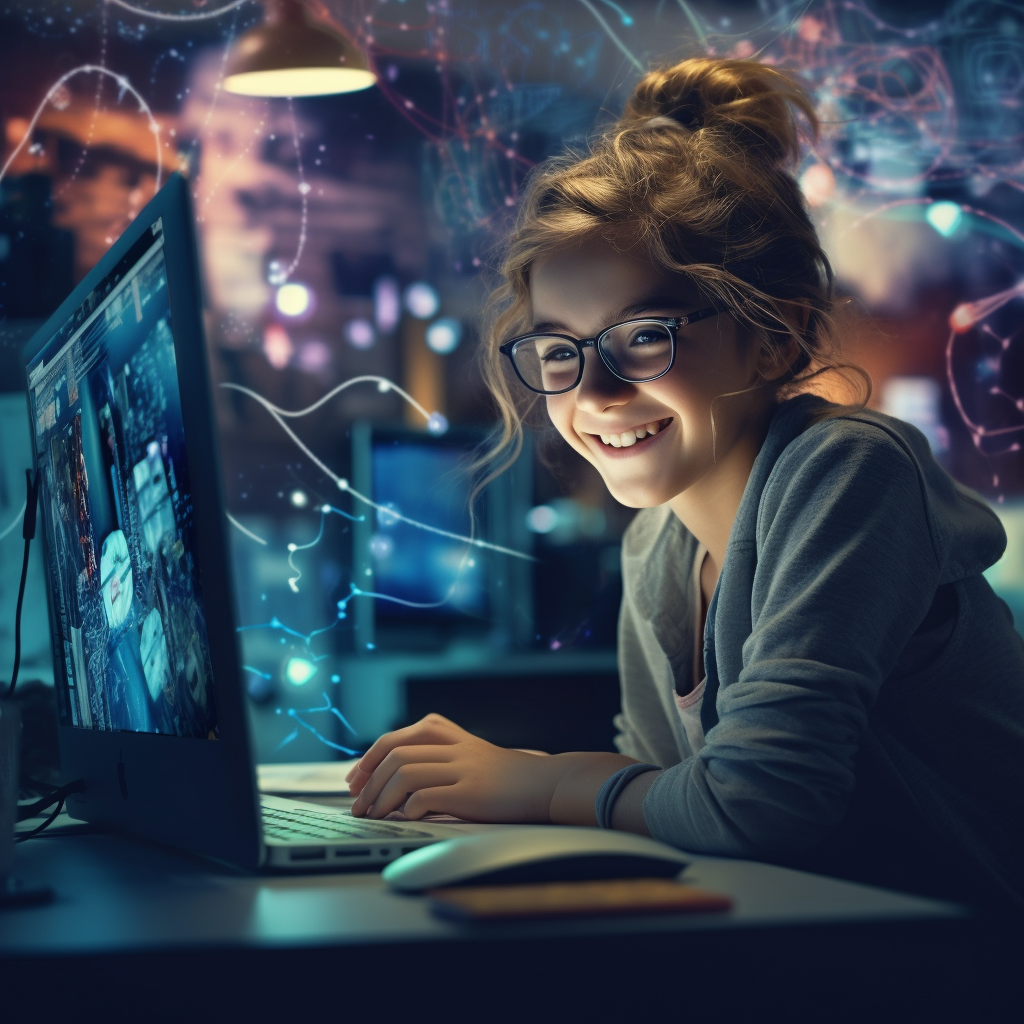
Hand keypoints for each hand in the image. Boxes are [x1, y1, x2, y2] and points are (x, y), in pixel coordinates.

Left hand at [345, 713, 557, 822]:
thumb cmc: (506, 777)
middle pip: (395, 754)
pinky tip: (404, 818)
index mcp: (449, 734)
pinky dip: (407, 808)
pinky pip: (426, 796)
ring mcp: (462, 768)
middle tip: (357, 802)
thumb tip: (393, 778)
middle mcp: (453, 746)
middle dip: (369, 780)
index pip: (395, 738)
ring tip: (374, 815)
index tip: (355, 779)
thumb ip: (437, 757)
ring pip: (405, 772)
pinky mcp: (470, 792)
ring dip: (381, 796)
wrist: (544, 784)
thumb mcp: (470, 755)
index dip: (369, 759)